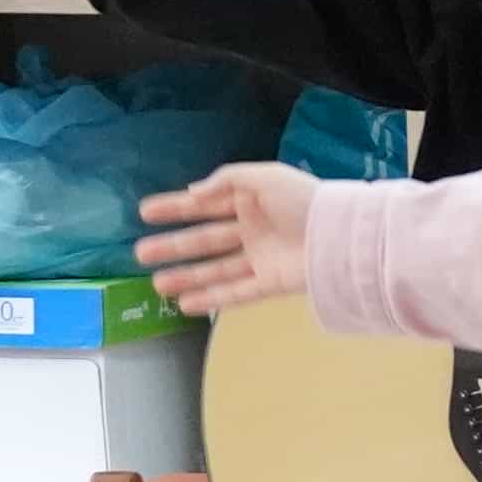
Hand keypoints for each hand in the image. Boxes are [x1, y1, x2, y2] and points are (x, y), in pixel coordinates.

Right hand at [137, 165, 317, 317]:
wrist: (341, 233)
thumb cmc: (304, 199)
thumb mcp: (264, 177)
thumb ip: (227, 180)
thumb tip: (194, 192)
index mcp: (250, 202)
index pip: (205, 205)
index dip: (175, 208)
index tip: (144, 213)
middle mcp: (253, 230)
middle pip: (205, 240)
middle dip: (173, 247)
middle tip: (140, 253)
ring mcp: (262, 258)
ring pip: (216, 270)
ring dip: (187, 277)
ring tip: (157, 285)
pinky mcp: (273, 283)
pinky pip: (237, 293)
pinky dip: (212, 299)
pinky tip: (185, 305)